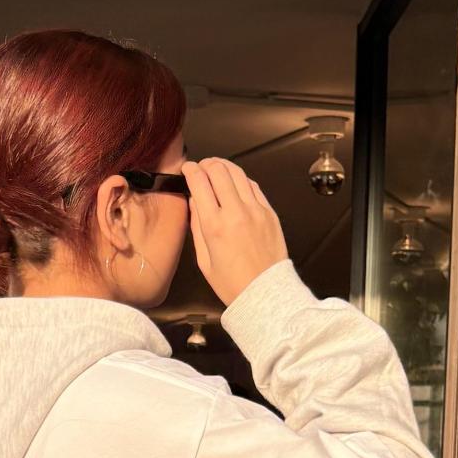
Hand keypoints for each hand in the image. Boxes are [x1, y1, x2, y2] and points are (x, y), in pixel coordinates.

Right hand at [183, 157, 288, 307]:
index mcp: (215, 226)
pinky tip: (235, 182)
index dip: (191, 170)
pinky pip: (253, 186)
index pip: (199, 183)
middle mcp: (236, 212)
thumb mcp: (204, 260)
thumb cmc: (234, 284)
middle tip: (202, 167)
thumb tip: (194, 203)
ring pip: (238, 173)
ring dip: (224, 166)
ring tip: (217, 168)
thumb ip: (197, 227)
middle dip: (207, 164)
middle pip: (218, 170)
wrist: (265, 293)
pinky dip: (241, 179)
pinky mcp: (269, 212)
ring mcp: (255, 210)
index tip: (187, 169)